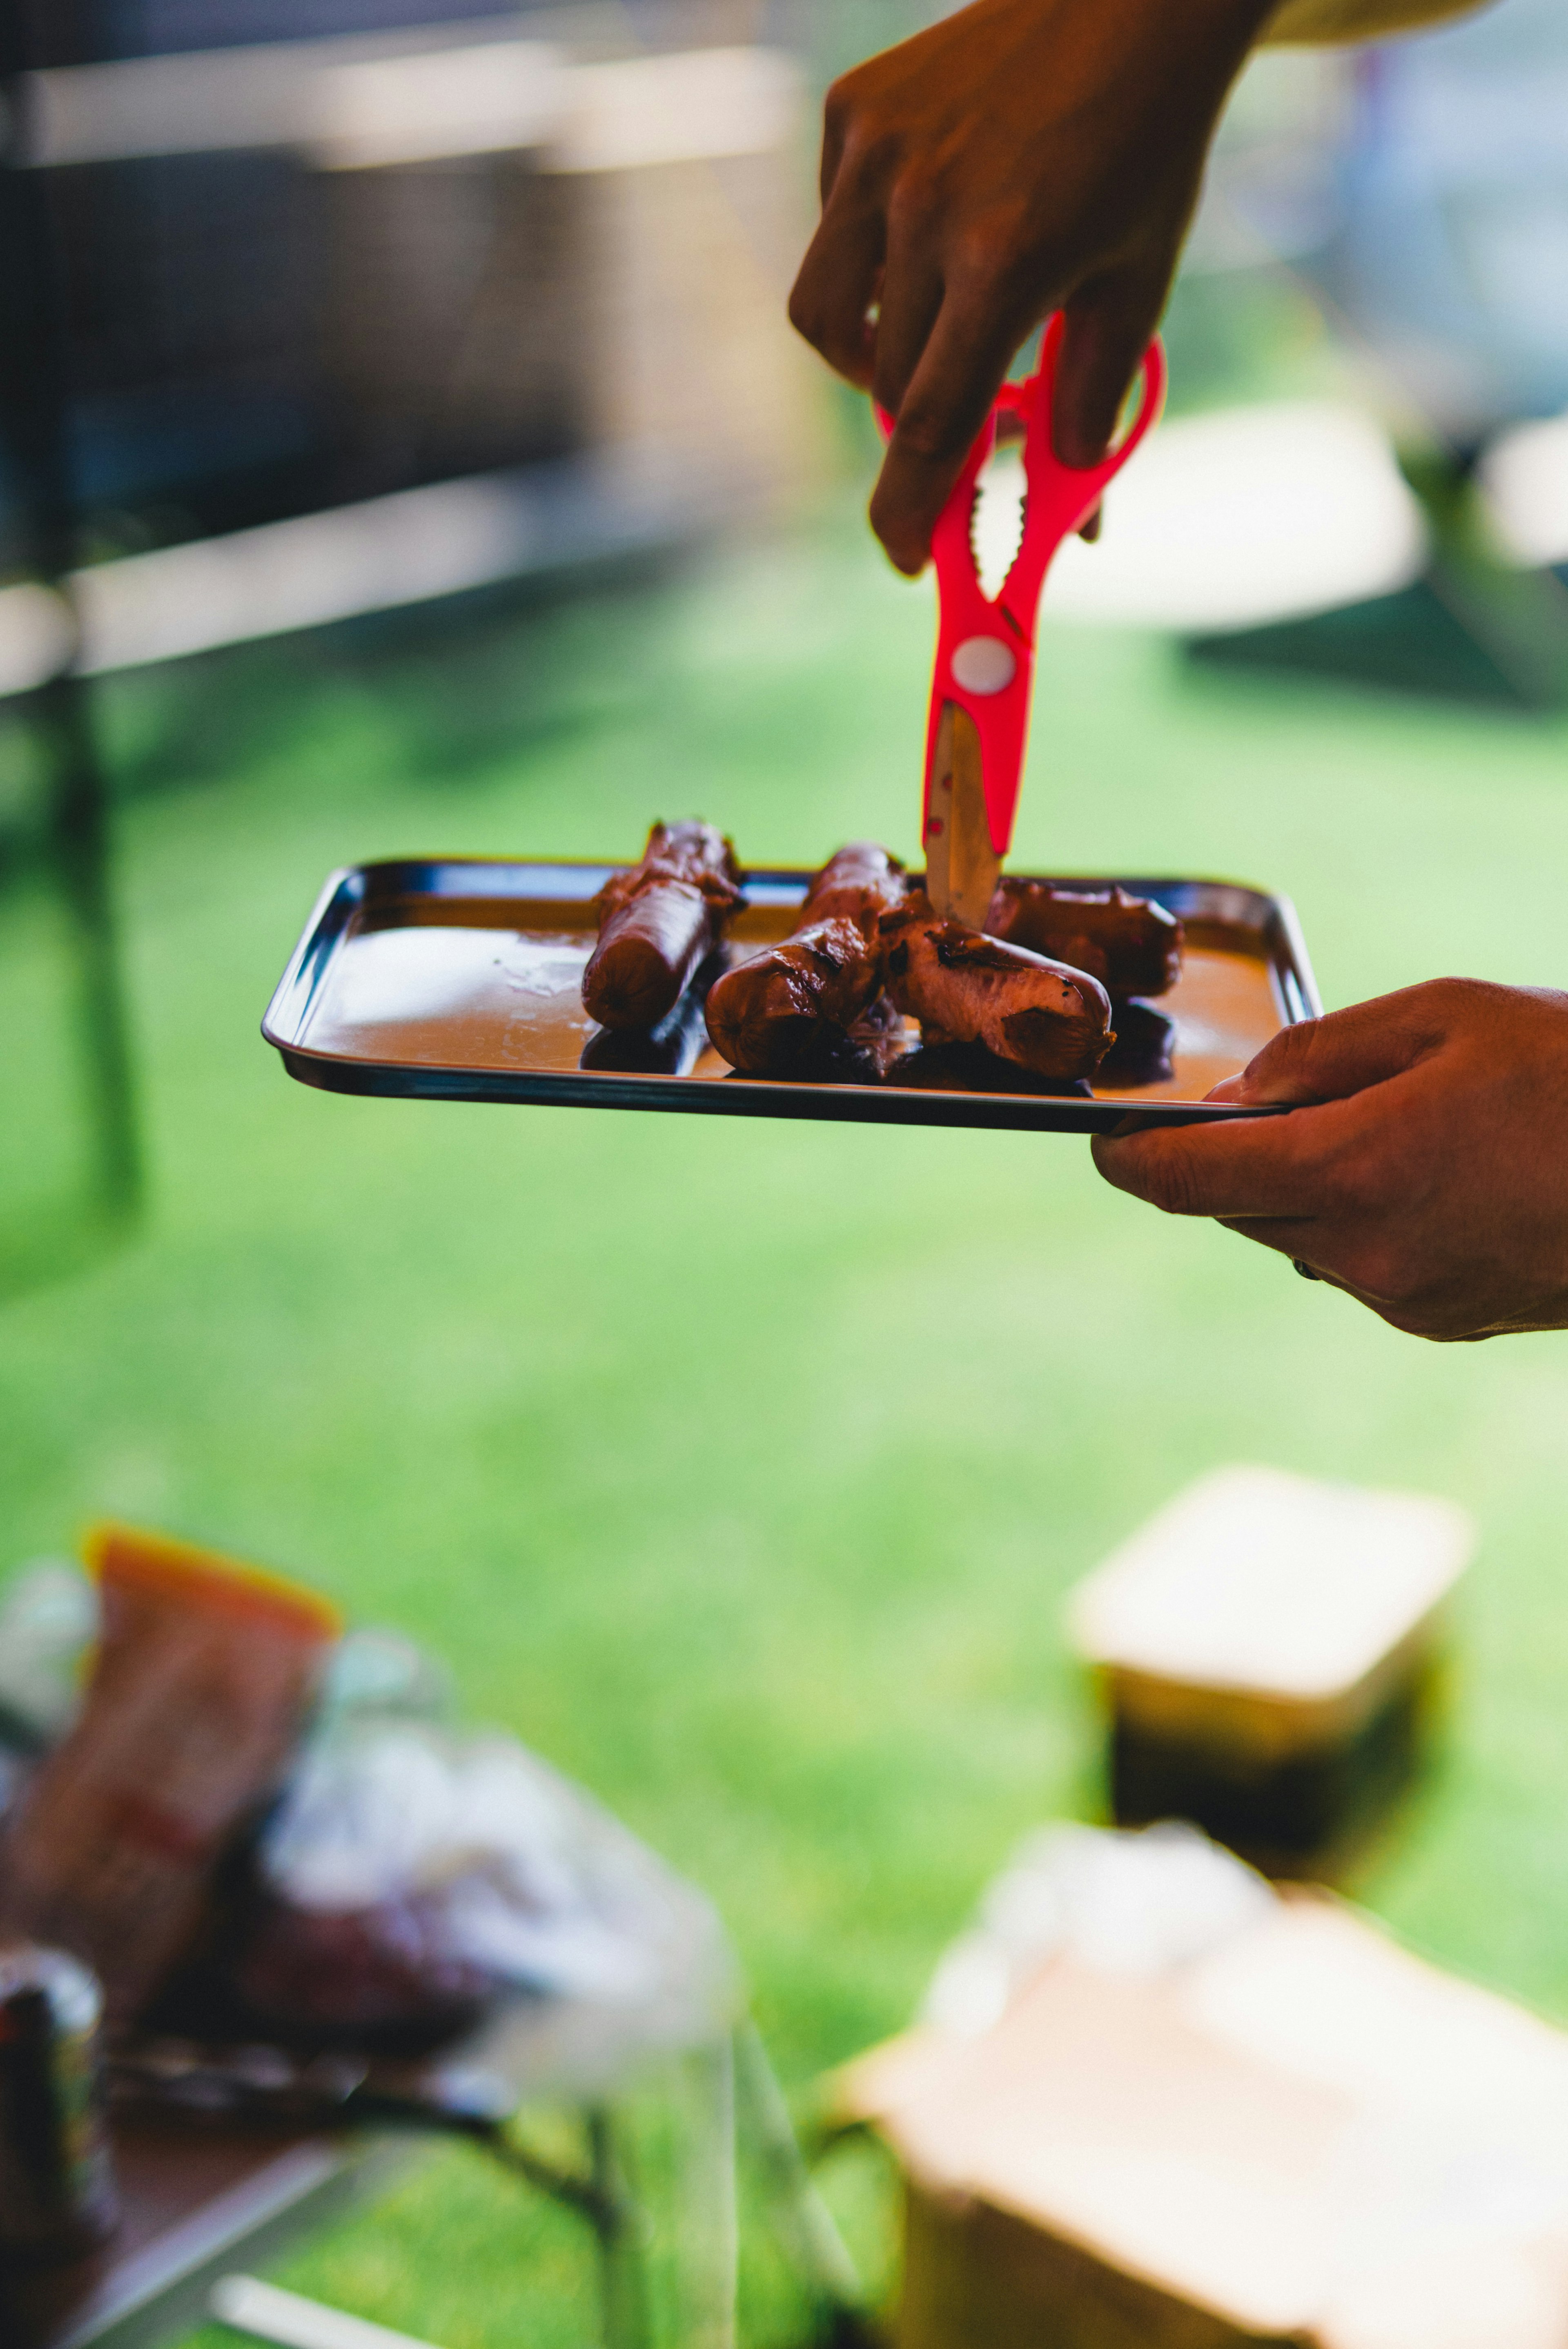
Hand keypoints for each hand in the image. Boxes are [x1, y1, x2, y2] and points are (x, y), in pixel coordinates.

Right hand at [789, 0, 1272, 573]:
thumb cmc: (1141, 146)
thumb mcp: (1134, 284)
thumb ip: (1093, 402)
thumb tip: (1075, 519)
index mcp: (1004, 264)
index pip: (928, 425)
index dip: (908, 510)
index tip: (905, 559)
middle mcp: (924, 211)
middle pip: (883, 384)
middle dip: (917, 417)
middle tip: (957, 412)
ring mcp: (878, 157)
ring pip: (824, 318)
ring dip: (868, 352)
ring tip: (929, 324)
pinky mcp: (853, 114)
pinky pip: (830, 229)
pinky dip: (868, 255)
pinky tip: (928, 219)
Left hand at [1091, 980, 1567, 1340]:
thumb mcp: (1446, 1016)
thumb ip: (1321, 1055)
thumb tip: (1239, 1095)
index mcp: (1349, 1169)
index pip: (1181, 1182)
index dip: (1129, 1158)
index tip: (1107, 1138)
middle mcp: (1360, 1250)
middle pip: (1237, 1208)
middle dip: (1239, 1156)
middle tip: (1293, 1098)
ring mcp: (1402, 1297)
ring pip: (1297, 1237)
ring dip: (1307, 1186)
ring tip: (1393, 1127)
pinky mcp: (1440, 1320)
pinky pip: (1359, 1264)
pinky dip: (1364, 1219)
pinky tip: (1438, 1173)